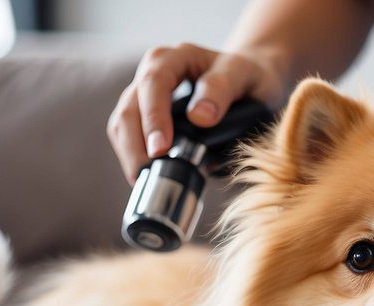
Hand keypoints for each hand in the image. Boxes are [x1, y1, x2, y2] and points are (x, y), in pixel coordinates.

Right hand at [108, 43, 285, 183]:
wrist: (251, 84)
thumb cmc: (249, 78)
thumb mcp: (244, 76)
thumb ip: (223, 89)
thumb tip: (199, 117)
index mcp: (175, 58)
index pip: (153, 84)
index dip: (153, 117)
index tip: (161, 149)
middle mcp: (153, 73)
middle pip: (128, 108)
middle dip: (134, 144)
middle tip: (147, 175)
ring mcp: (146, 95)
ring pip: (122, 124)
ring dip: (130, 154)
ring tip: (146, 180)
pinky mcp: (146, 116)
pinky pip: (129, 137)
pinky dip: (135, 157)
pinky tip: (149, 175)